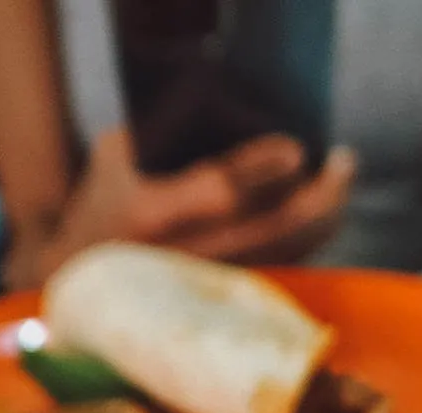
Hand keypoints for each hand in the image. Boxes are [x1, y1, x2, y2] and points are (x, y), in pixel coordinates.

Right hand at [6, 127, 354, 284]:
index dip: (263, 169)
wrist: (77, 292)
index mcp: (152, 216)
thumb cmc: (99, 212)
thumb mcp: (114, 159)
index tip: (298, 150)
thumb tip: (228, 100)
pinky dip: (308, 241)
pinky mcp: (226, 304)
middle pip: (272, 231)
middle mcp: (188, 257)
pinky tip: (325, 215)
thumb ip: (163, 130)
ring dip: (324, 220)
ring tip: (342, 183)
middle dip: (317, 197)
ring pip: (285, 256)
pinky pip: (281, 270)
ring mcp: (211, 286)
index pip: (220, 190)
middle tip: (344, 162)